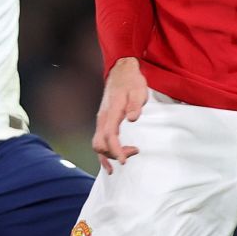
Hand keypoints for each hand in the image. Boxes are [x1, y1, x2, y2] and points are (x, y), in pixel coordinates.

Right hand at [92, 57, 148, 172]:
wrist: (121, 71)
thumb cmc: (131, 82)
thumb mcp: (138, 90)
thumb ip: (135, 105)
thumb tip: (132, 118)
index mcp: (111, 111)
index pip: (109, 135)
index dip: (115, 150)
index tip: (124, 160)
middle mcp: (102, 118)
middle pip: (101, 144)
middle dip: (115, 153)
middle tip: (134, 151)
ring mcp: (101, 121)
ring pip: (97, 145)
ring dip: (109, 155)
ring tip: (125, 158)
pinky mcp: (102, 122)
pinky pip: (99, 141)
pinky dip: (103, 154)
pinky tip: (109, 164)